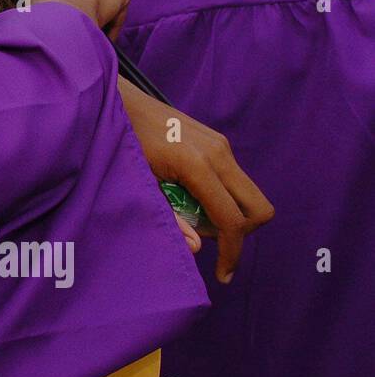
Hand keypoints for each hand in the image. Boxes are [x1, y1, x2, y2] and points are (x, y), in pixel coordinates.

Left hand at [118, 80, 273, 282]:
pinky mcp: (218, 142)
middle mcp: (219, 153)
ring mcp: (221, 145)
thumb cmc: (123, 143)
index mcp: (198, 165)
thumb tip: (199, 249)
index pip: (232, 219)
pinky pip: (235, 180)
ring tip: (191, 215)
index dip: (232, 253)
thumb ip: (170, 218)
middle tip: (207, 238)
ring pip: (249, 195)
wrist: (118, 102)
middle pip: (259, 208)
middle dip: (240, 234)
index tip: (223, 274)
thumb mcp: (141, 184)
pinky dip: (223, 198)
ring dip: (230, 215)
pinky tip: (191, 197)